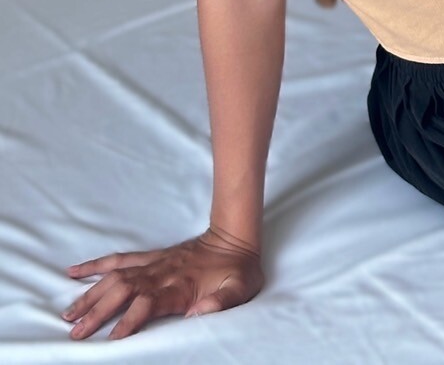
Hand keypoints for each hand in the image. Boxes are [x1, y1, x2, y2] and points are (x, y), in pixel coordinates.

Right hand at [61, 225, 263, 340]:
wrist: (236, 238)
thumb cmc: (239, 269)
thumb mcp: (241, 289)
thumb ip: (221, 303)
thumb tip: (196, 316)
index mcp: (181, 286)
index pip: (148, 304)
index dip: (130, 320)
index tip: (111, 339)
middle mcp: (162, 274)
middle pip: (124, 291)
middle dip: (99, 312)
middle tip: (76, 333)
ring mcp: (154, 264)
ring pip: (116, 277)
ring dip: (91, 294)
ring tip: (68, 313)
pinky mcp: (151, 257)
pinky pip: (120, 259)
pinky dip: (96, 265)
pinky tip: (74, 272)